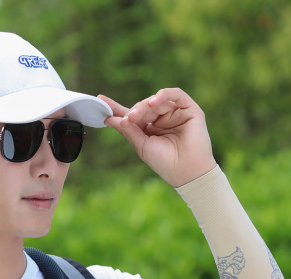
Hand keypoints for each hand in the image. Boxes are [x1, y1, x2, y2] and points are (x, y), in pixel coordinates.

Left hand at [99, 88, 216, 186]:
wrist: (186, 172)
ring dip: (145, 106)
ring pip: (157, 100)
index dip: (117, 108)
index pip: (133, 115)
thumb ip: (128, 130)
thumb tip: (109, 119)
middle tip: (127, 119)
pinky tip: (154, 102)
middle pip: (144, 106)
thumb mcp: (141, 145)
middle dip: (134, 111)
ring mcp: (176, 113)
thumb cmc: (164, 163)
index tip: (100, 101)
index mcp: (150, 129)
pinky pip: (176, 95)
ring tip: (136, 116)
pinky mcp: (189, 110)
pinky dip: (164, 95)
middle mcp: (162, 119)